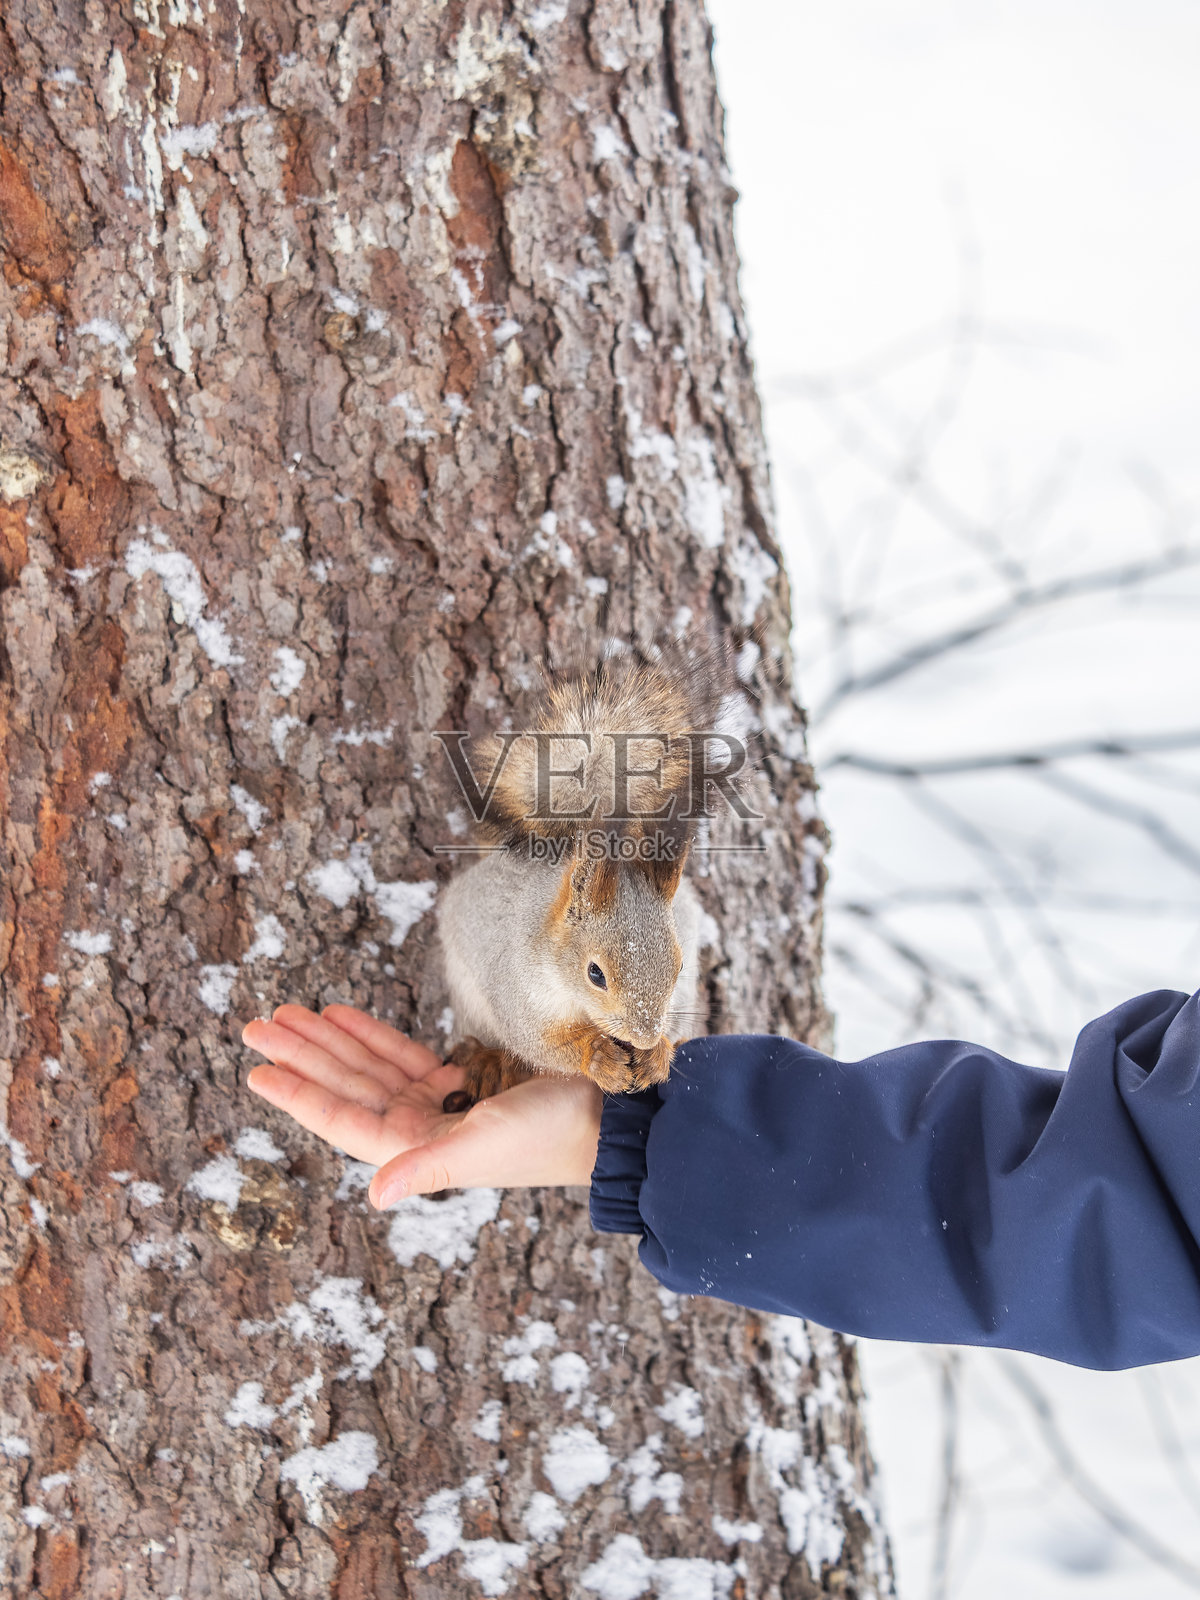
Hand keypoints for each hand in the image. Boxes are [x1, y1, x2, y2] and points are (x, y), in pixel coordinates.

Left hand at [241, 1004, 602, 1208]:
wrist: (604, 1120)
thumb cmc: (549, 1137)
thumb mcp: (483, 1146)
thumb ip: (427, 1167)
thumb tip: (374, 1196)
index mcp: (415, 1150)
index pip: (341, 1118)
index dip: (299, 1093)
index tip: (258, 1068)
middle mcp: (417, 1130)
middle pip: (346, 1086)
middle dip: (304, 1054)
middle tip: (258, 1023)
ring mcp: (437, 1106)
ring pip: (368, 1068)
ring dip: (331, 1040)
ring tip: (291, 1011)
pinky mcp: (461, 1084)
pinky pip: (403, 1057)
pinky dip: (374, 1035)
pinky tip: (343, 1014)